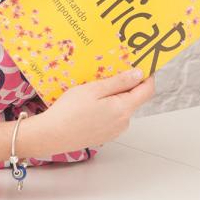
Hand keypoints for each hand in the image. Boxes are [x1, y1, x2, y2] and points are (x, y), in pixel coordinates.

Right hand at [30, 69, 155, 156]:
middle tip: (108, 73)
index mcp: (123, 109)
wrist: (52, 135)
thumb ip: (119, 82)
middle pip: (134, 98)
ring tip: (93, 90)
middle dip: (126, 85)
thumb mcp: (93, 89)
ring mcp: (115, 130)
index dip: (147, 75)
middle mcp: (124, 122)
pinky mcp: (106, 135)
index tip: (141, 64)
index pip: (147, 90)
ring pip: (122, 107)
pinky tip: (89, 105)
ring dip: (114, 96)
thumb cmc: (69, 111)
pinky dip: (107, 107)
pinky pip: (113, 116)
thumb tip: (139, 74)